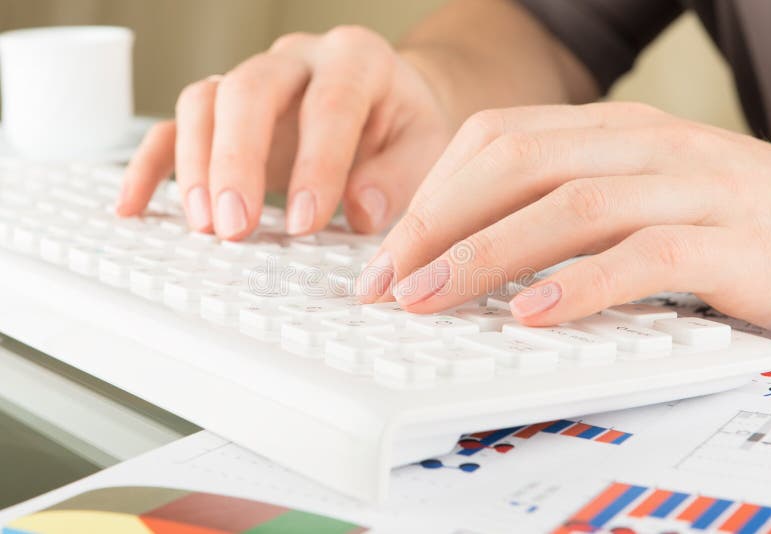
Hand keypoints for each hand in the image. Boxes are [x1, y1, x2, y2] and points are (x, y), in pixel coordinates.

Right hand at [116, 26, 452, 238]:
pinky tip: (136, 207)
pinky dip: (151, 165)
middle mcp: (297, 62)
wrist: (387, 107)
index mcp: (356, 60)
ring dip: (196, 165)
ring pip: (204, 101)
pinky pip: (173, 126)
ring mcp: (254, 82)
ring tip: (206, 228)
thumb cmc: (405, 129)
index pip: (330, 103)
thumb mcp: (426, 150)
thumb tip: (358, 211)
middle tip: (236, 227)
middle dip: (238, 160)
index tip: (305, 223)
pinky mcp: (224, 113)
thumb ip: (398, 178)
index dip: (316, 164)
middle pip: (248, 89)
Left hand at [358, 102, 770, 336]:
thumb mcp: (627, 198)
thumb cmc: (717, 221)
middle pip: (518, 164)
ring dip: (487, 255)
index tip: (384, 254)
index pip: (496, 139)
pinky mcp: (731, 241)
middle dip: (436, 224)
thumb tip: (457, 255)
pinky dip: (581, 286)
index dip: (429, 196)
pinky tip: (532, 315)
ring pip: (571, 207)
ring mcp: (691, 187)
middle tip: (385, 283)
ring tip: (429, 299)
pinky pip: (646, 257)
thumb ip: (554, 212)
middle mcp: (644, 144)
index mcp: (609, 129)